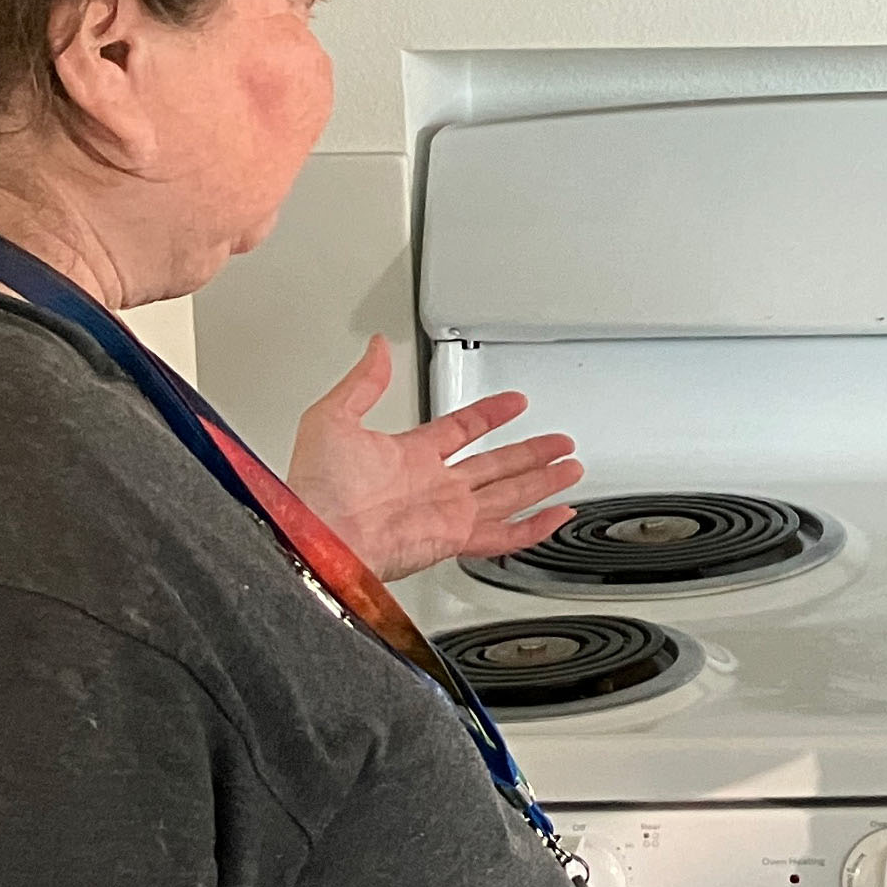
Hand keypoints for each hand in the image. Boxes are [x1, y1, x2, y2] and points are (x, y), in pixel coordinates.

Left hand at [288, 336, 581, 581]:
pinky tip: (556, 514)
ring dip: (542, 481)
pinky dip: (534, 527)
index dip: (489, 414)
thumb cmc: (316, 488)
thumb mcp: (332, 418)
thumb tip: (377, 348)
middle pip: (496, 465)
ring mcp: (447, 513)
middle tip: (558, 442)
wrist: (319, 534)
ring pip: (509, 495)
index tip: (514, 403)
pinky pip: (504, 534)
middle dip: (530, 452)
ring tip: (570, 468)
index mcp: (408, 457)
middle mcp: (433, 486)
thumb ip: (363, 383)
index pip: (461, 430)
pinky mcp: (454, 538)